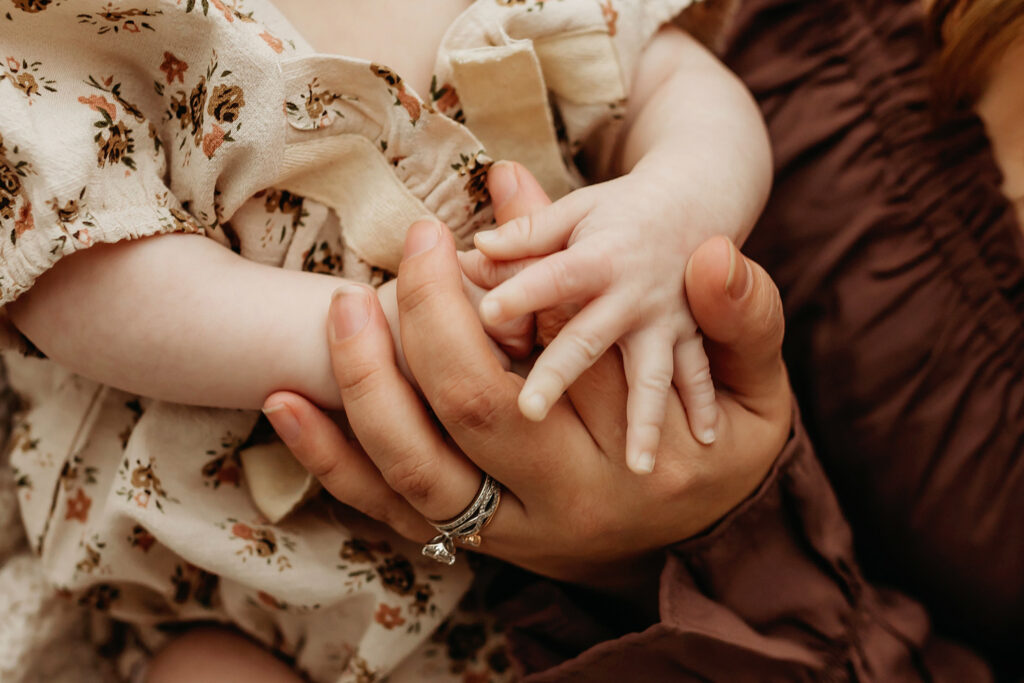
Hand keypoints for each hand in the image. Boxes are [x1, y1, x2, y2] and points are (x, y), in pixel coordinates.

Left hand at [262, 162, 790, 592]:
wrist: (704, 533)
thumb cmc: (731, 453)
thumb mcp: (758, 389)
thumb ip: (742, 321)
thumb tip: (709, 256)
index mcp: (613, 471)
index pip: (524, 382)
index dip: (467, 311)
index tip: (440, 243)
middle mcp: (550, 513)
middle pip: (450, 426)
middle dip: (405, 336)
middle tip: (380, 268)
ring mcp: (505, 538)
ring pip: (405, 483)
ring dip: (351, 401)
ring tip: (324, 324)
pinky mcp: (477, 539)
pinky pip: (391, 513)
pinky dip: (335, 463)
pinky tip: (290, 412)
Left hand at [465, 170, 720, 472]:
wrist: (694, 201)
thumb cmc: (618, 212)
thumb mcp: (577, 210)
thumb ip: (529, 232)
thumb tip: (475, 244)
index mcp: (596, 259)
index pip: (554, 276)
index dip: (521, 291)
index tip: (486, 311)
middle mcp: (631, 295)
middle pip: (590, 337)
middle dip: (561, 373)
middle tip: (528, 411)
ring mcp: (664, 322)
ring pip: (650, 375)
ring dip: (645, 419)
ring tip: (638, 467)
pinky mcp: (689, 338)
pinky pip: (696, 376)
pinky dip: (703, 405)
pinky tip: (705, 442)